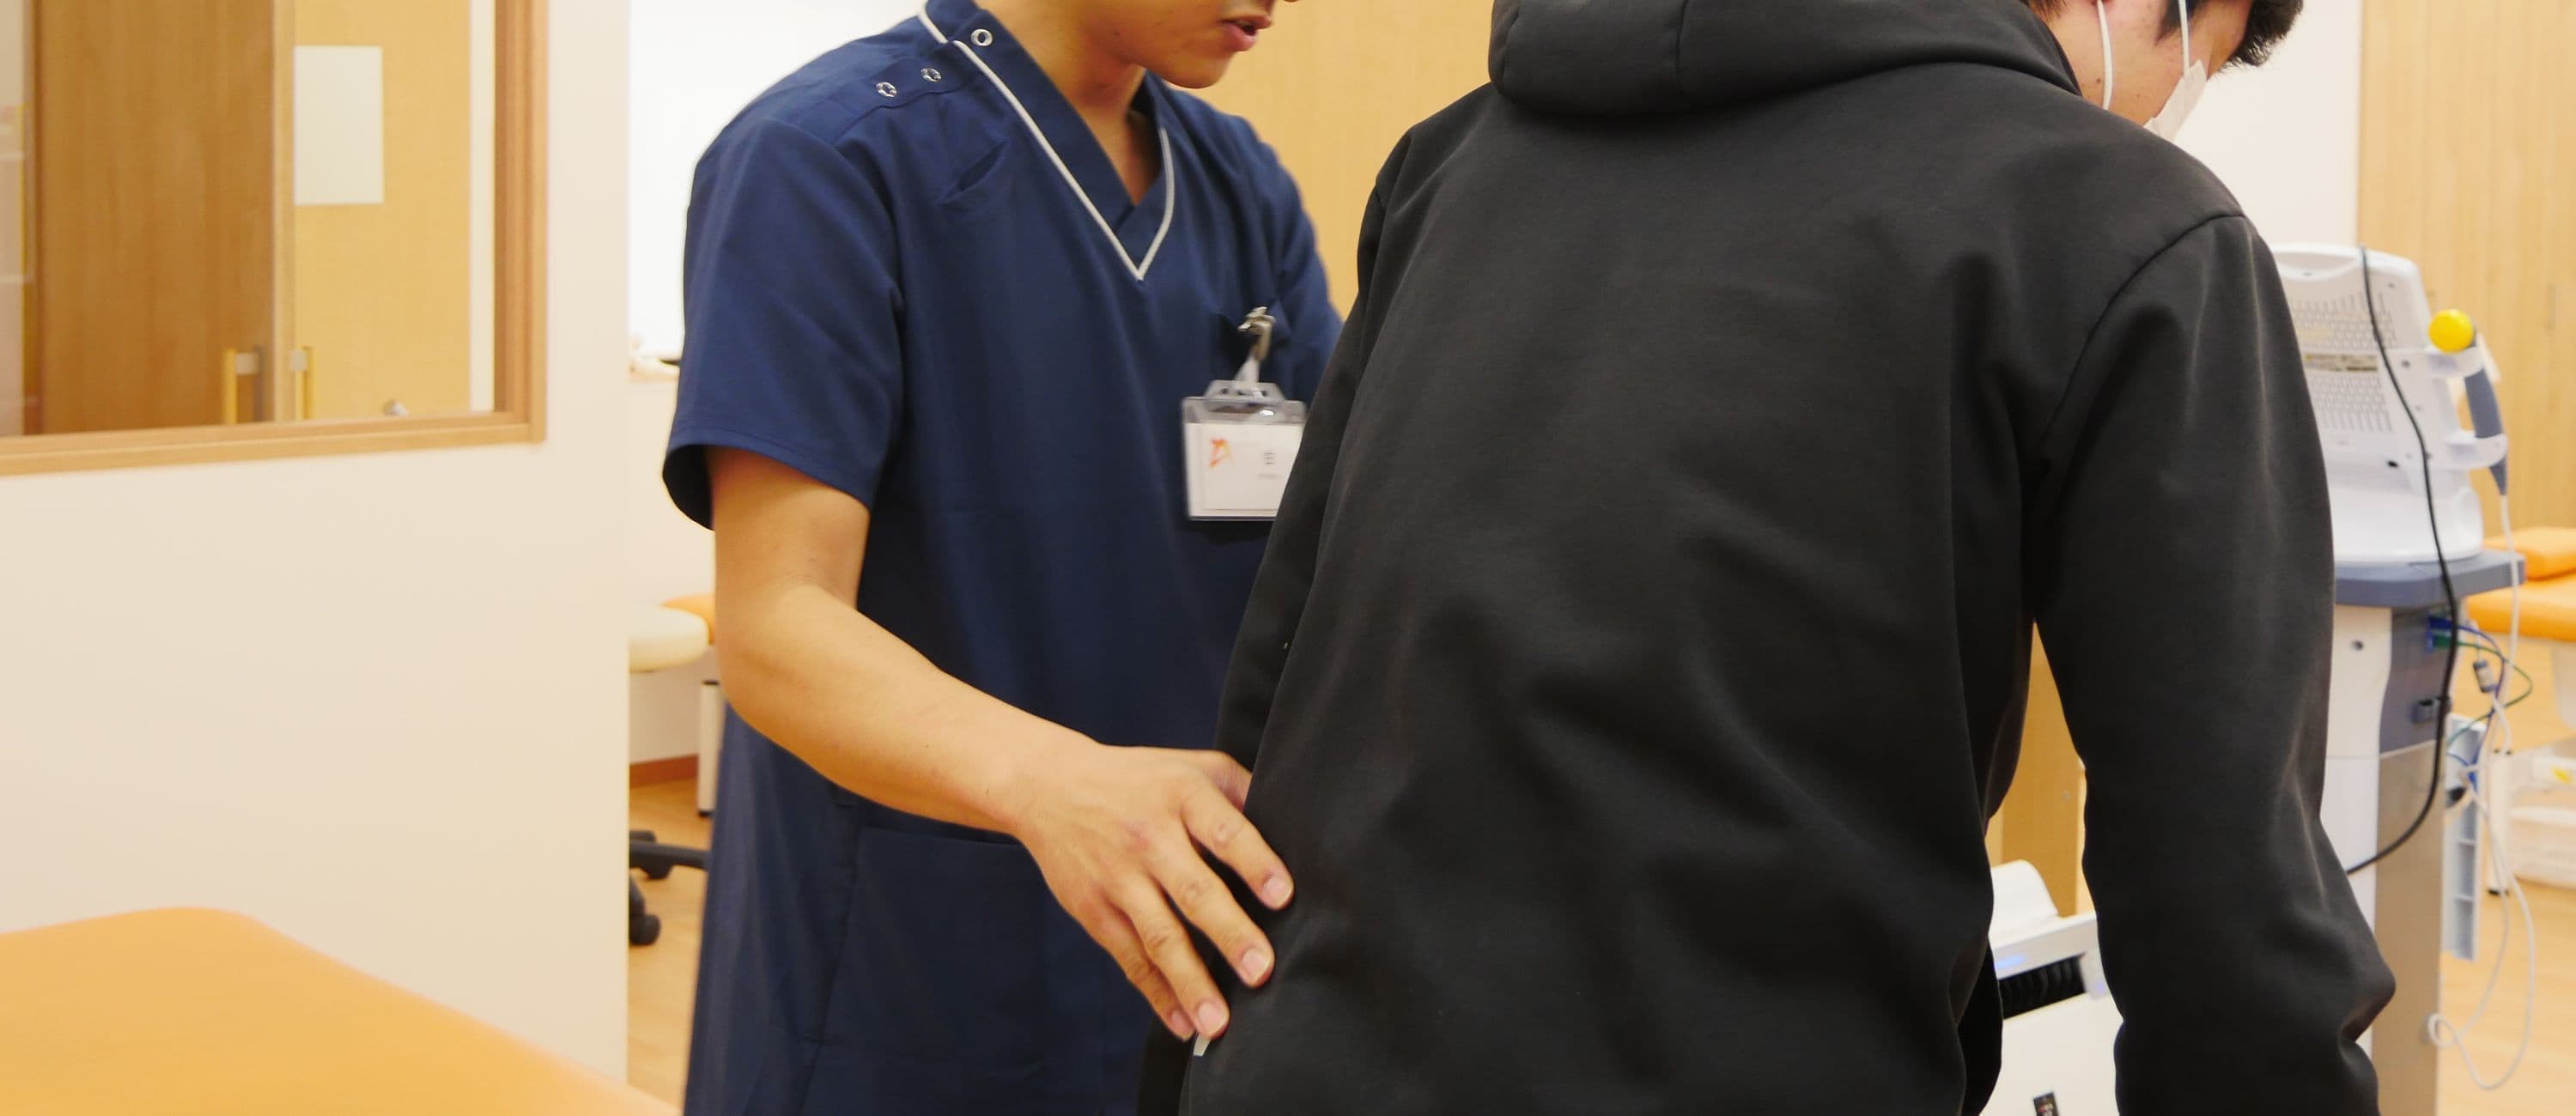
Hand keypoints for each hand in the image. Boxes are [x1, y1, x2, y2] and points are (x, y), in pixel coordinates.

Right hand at [999, 742, 1293, 1042]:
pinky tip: (1182, 1022)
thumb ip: (1240, 793)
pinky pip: (1130, 958)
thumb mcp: (1191, 767)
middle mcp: (1149, 838)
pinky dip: (1156, 993)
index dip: (1255, 863)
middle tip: (1260, 972)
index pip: (1225, 831)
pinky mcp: (1094, 910)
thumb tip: (1299, 829)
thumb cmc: (1141, 780)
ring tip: (1218, 1023)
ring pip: (1159, 936)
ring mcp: (1119, 877)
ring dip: (1190, 982)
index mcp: (1182, 796)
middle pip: (1194, 890)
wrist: (1049, 786)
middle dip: (1229, 933)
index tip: (1284, 896)